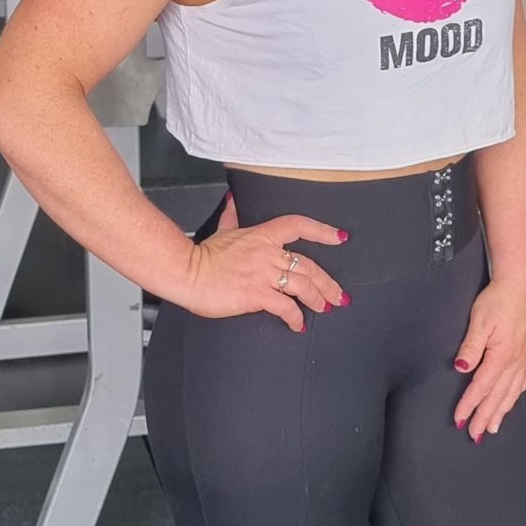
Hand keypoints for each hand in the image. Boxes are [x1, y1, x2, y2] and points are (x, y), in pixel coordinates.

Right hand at [180, 191, 347, 330]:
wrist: (186, 272)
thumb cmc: (202, 256)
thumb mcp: (222, 231)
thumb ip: (232, 217)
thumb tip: (232, 201)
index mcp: (261, 236)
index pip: (298, 225)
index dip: (322, 231)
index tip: (339, 237)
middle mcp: (267, 254)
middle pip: (308, 265)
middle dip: (327, 283)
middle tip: (337, 295)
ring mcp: (263, 274)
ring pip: (303, 286)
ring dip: (317, 299)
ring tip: (323, 308)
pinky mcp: (256, 294)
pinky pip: (285, 306)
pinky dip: (295, 317)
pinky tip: (297, 324)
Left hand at [453, 277, 525, 441]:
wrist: (519, 285)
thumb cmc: (499, 299)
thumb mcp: (479, 322)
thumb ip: (470, 348)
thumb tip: (461, 368)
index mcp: (502, 355)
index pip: (481, 387)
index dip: (469, 405)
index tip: (460, 418)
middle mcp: (515, 360)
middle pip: (497, 396)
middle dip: (484, 417)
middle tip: (475, 433)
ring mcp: (522, 358)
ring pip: (511, 393)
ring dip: (501, 412)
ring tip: (493, 427)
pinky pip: (524, 381)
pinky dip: (517, 395)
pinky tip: (513, 400)